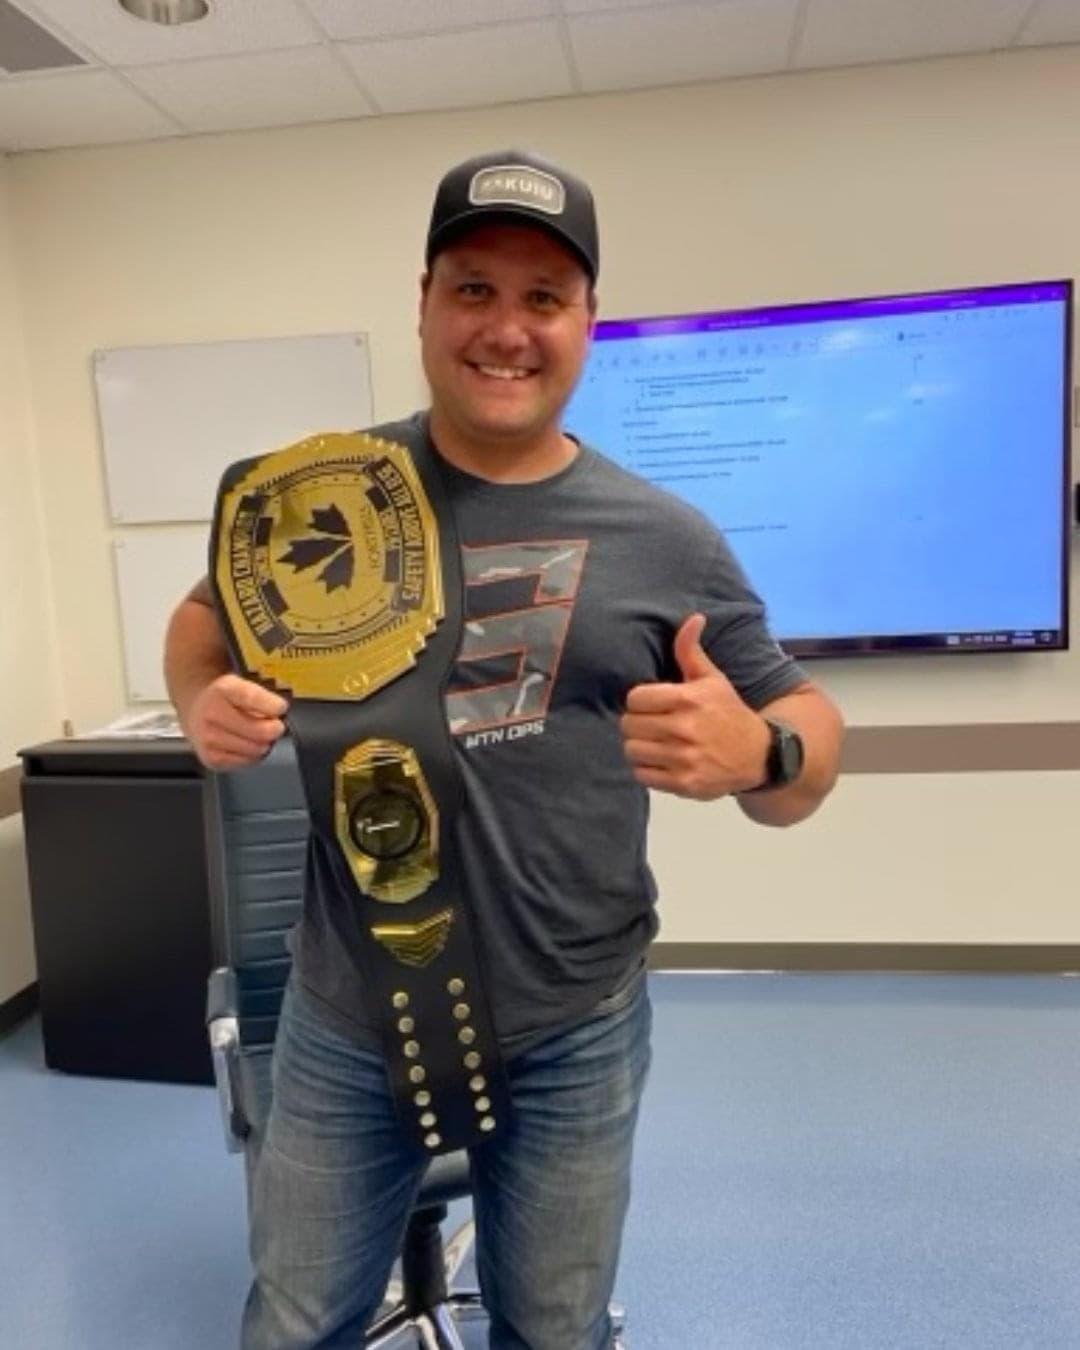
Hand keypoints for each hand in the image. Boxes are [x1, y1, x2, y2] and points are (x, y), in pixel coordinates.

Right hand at [184, 673, 287, 770]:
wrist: (196, 709)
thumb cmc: (225, 698)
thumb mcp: (242, 685)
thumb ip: (263, 697)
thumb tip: (280, 712)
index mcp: (223, 690)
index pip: (251, 698)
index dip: (272, 705)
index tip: (281, 708)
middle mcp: (212, 714)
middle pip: (259, 731)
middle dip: (274, 729)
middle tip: (274, 725)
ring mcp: (209, 739)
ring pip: (256, 749)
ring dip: (265, 743)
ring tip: (258, 734)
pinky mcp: (211, 759)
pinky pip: (248, 762)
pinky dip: (254, 755)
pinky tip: (247, 744)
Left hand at [620, 614, 769, 799]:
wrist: (758, 755)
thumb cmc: (729, 713)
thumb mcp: (713, 679)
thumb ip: (692, 651)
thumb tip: (692, 618)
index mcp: (688, 700)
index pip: (635, 698)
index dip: (640, 701)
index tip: (650, 704)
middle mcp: (684, 729)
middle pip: (629, 725)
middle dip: (637, 723)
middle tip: (651, 724)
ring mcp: (684, 759)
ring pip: (632, 750)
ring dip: (639, 747)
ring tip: (654, 743)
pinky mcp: (684, 784)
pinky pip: (642, 775)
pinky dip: (646, 769)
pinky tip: (661, 761)